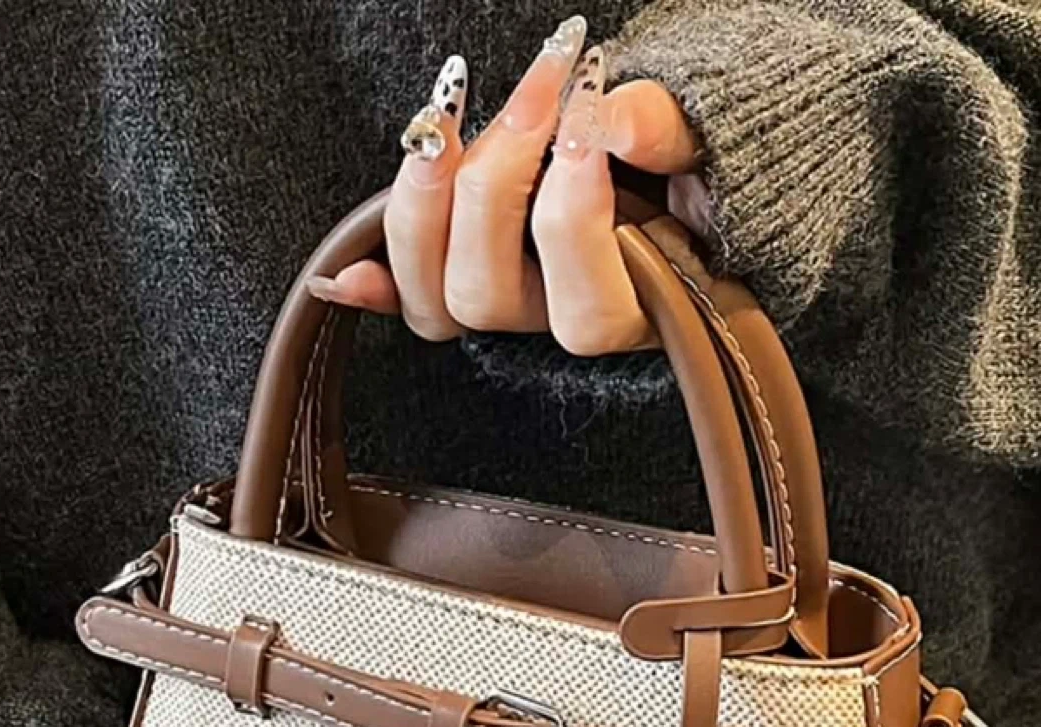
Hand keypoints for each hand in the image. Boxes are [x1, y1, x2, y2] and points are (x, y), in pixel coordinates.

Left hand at [307, 16, 709, 355]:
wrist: (683, 171)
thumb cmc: (697, 166)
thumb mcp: (702, 148)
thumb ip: (666, 134)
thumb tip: (609, 116)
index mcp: (633, 311)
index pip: (588, 305)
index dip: (572, 216)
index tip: (588, 118)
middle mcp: (556, 322)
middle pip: (489, 294)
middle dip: (496, 182)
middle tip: (536, 90)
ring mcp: (505, 304)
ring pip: (435, 299)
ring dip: (425, 204)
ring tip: (448, 113)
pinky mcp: (462, 279)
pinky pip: (406, 302)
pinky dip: (370, 287)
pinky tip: (338, 274)